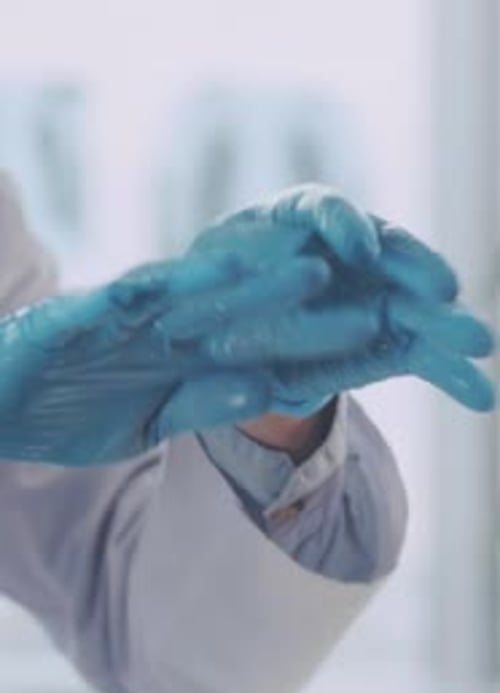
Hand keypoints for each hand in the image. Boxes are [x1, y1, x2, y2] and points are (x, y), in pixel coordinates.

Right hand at [0, 248, 328, 464]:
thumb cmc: (70, 415)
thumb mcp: (148, 424)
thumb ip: (202, 404)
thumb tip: (265, 390)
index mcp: (179, 353)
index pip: (252, 338)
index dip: (308, 332)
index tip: (369, 326)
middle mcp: (155, 327)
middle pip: (230, 306)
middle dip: (290, 296)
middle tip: (354, 277)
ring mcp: (112, 320)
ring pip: (178, 295)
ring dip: (228, 284)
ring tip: (290, 269)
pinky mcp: (64, 322)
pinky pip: (100, 308)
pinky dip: (131, 301)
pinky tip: (165, 287)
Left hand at [190, 185, 494, 413]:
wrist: (228, 341)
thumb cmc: (210, 302)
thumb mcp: (194, 292)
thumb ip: (206, 297)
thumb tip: (209, 338)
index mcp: (297, 224)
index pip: (323, 212)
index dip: (343, 226)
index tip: (359, 250)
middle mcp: (348, 255)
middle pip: (391, 256)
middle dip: (419, 273)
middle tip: (444, 293)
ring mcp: (375, 298)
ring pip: (418, 308)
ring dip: (449, 327)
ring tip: (479, 346)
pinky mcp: (388, 344)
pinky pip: (425, 357)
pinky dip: (452, 377)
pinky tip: (482, 398)